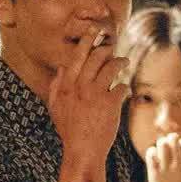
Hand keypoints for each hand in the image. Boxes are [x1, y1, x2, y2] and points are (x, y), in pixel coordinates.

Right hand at [48, 29, 125, 166]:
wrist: (82, 151)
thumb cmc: (69, 130)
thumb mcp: (55, 107)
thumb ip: (57, 86)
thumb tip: (62, 68)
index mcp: (66, 85)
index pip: (77, 56)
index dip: (87, 41)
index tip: (95, 30)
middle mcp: (80, 86)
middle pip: (96, 57)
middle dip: (107, 49)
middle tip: (112, 47)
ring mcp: (95, 94)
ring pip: (111, 67)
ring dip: (120, 62)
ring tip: (124, 62)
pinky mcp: (110, 103)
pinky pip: (121, 87)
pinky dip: (124, 87)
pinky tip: (124, 90)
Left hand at [146, 133, 180, 181]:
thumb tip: (179, 162)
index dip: (178, 144)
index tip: (175, 151)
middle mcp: (180, 163)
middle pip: (173, 139)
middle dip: (168, 140)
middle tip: (164, 148)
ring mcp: (167, 167)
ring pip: (162, 143)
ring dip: (159, 145)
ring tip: (158, 153)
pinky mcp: (155, 173)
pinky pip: (151, 153)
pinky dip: (151, 152)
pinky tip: (152, 158)